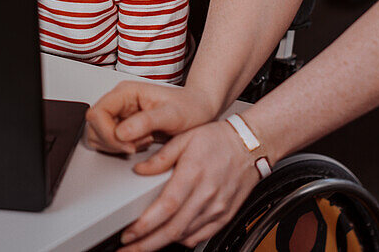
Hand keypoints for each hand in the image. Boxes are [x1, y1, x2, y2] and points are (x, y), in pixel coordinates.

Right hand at [85, 81, 217, 154]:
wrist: (199, 110)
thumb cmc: (189, 107)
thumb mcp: (172, 114)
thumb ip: (146, 122)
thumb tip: (121, 132)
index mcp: (126, 92)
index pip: (97, 113)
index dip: (107, 133)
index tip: (127, 144)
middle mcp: (119, 101)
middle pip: (93, 125)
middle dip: (112, 142)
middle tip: (135, 146)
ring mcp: (120, 114)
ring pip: (97, 134)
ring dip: (116, 146)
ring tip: (141, 142)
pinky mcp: (123, 125)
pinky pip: (108, 141)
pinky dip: (120, 149)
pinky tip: (140, 144)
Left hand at [119, 119, 259, 250]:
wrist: (250, 146)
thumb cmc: (218, 140)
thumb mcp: (184, 138)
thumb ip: (160, 158)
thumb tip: (139, 170)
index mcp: (193, 174)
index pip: (166, 207)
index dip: (145, 225)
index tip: (128, 233)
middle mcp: (206, 195)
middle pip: (173, 229)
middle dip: (146, 244)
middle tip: (128, 248)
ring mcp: (217, 209)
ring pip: (185, 236)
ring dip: (161, 244)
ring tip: (142, 245)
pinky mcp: (224, 216)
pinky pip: (201, 236)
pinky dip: (183, 241)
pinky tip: (169, 239)